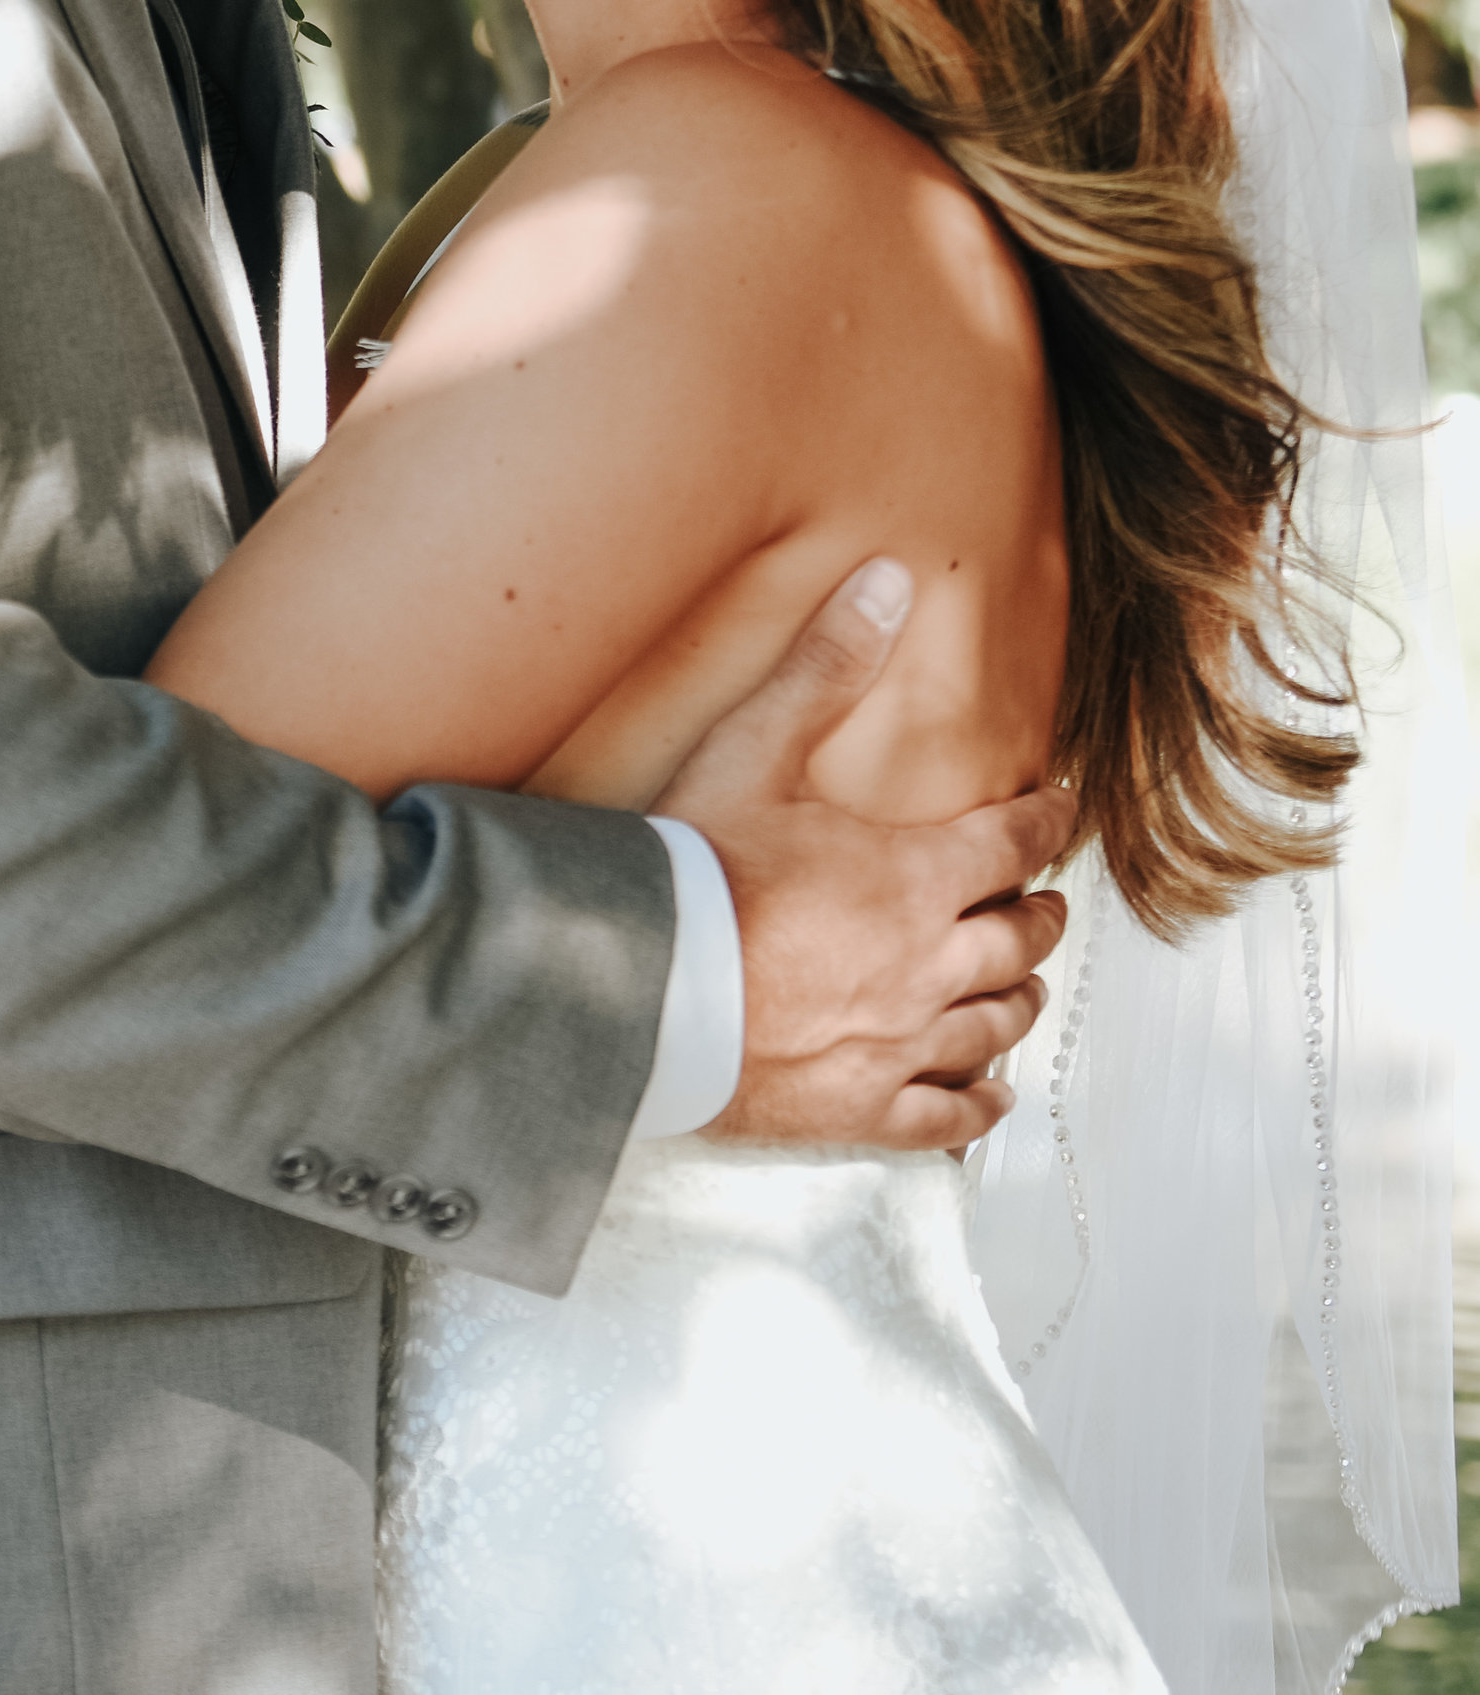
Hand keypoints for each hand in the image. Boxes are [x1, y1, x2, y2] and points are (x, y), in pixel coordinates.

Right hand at [657, 561, 1071, 1152]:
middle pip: (1017, 941)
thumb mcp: (755, 748)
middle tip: (1042, 901)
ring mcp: (899, 1044)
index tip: (1057, 809)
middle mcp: (927, 967)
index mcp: (914, 879)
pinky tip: (990, 1094)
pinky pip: (945, 1116)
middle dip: (1038, 914)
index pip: (1011, 843)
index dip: (1042, 821)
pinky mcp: (861, 1107)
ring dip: (1018, 998)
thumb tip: (885, 579)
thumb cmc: (691, 872)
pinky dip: (978, 1103)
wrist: (638, 992)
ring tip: (1023, 984)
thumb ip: (825, 666)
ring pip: (994, 1024)